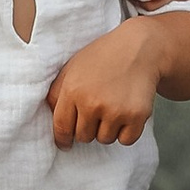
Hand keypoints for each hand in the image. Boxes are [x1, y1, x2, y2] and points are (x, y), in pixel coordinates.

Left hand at [48, 23, 167, 146]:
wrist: (140, 47)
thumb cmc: (103, 57)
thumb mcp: (72, 67)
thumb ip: (56, 93)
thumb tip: (50, 119)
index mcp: (72, 91)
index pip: (62, 128)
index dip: (63, 138)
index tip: (66, 143)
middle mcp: (92, 103)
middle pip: (84, 137)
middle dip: (89, 127)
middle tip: (98, 108)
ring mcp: (115, 110)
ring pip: (105, 139)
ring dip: (108, 128)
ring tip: (113, 106)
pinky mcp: (136, 116)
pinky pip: (126, 140)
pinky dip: (126, 131)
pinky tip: (126, 112)